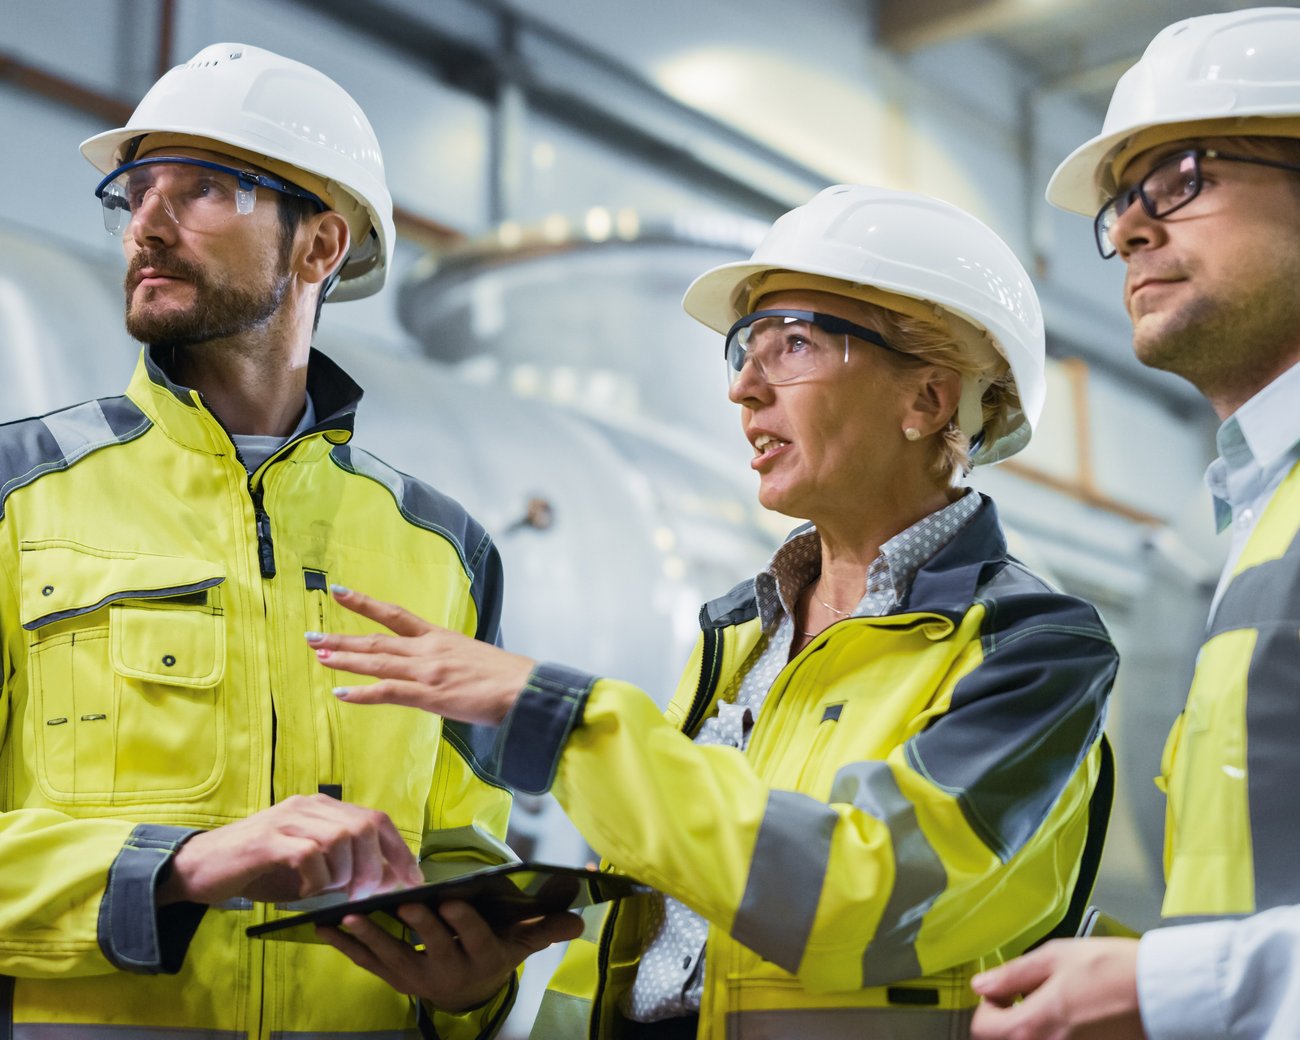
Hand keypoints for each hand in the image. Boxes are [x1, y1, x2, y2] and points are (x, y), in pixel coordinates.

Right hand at [158, 793, 422, 905]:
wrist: (198, 868)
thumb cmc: (258, 870)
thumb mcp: (307, 865)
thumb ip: (342, 865)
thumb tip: (386, 882)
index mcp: (322, 808)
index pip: (376, 819)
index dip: (399, 851)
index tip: (413, 881)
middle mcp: (308, 806)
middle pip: (364, 826)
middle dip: (375, 866)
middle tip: (366, 895)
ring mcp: (288, 820)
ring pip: (341, 838)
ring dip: (344, 873)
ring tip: (330, 891)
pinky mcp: (268, 840)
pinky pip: (309, 854)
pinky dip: (316, 878)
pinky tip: (305, 890)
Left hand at [305, 586, 534, 724]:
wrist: (526, 689)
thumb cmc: (508, 677)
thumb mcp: (473, 658)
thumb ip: (450, 659)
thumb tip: (439, 668)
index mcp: (440, 637)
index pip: (395, 615)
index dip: (365, 603)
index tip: (339, 592)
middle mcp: (428, 650)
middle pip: (377, 640)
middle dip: (342, 636)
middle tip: (311, 635)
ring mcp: (427, 671)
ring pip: (376, 662)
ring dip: (344, 658)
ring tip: (318, 654)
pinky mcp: (430, 694)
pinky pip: (388, 691)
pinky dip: (362, 693)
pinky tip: (340, 694)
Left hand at [317, 898, 583, 1009]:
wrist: (470, 993)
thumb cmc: (497, 952)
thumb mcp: (524, 942)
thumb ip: (547, 927)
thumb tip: (580, 916)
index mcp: (484, 958)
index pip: (475, 939)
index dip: (462, 922)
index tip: (450, 901)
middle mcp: (450, 972)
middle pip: (433, 948)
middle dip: (417, 926)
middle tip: (402, 903)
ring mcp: (419, 978)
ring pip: (393, 958)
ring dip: (370, 938)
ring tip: (349, 918)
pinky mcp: (394, 978)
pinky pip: (368, 964)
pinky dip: (346, 947)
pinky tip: (324, 930)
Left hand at [970, 938, 1145, 1039]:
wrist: (1164, 993)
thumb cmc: (1115, 971)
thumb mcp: (1055, 958)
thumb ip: (1012, 974)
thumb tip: (982, 984)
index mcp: (1033, 1026)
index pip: (983, 1028)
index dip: (987, 1006)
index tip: (1001, 991)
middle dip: (1010, 1020)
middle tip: (1026, 998)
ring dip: (1035, 1028)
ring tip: (1056, 1006)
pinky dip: (1059, 1034)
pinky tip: (1076, 1018)